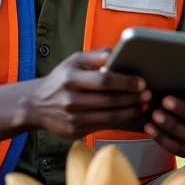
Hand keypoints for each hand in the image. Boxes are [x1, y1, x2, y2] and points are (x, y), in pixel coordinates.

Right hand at [25, 49, 150, 137]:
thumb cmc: (60, 79)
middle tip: (149, 94)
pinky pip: (102, 125)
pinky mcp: (75, 131)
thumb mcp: (73, 60)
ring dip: (130, 111)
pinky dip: (119, 120)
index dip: (126, 82)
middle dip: (132, 98)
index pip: (104, 81)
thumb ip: (96, 56)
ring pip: (109, 116)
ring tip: (143, 104)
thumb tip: (118, 53)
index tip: (142, 82)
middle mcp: (71, 99)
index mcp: (71, 78)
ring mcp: (73, 118)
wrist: (35, 105)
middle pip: (109, 100)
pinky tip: (130, 114)